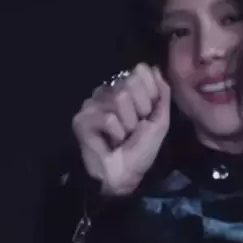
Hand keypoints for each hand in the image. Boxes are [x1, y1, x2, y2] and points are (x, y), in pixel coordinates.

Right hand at [72, 63, 170, 195]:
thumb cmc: (141, 149)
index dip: (150, 96)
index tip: (147, 116)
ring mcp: (92, 103)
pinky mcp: (81, 119)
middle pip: (130, 84)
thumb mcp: (160, 119)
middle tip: (134, 129)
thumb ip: (161, 92)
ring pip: (119, 99)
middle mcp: (106, 91)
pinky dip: (116, 134)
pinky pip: (108, 118)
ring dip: (128, 126)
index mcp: (125, 88)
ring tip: (122, 137)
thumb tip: (154, 67)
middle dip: (140, 111)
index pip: (140, 71)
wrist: (124, 175)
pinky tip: (110, 143)